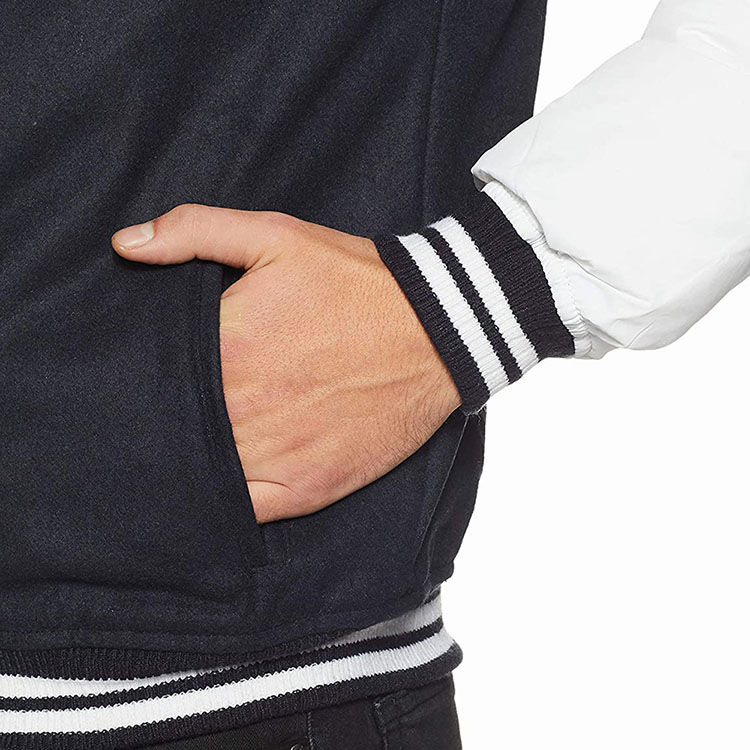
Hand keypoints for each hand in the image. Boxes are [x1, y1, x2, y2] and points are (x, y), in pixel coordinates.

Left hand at [112, 205, 459, 521]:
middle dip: (169, 417)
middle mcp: (243, 411)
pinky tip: (223, 478)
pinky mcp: (308, 487)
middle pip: (177, 427)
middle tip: (163, 411)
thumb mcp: (277, 236)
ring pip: (205, 470)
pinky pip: (245, 508)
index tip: (144, 374)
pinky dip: (226, 498)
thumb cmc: (356, 282)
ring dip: (193, 458)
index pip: (156, 376)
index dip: (148, 376)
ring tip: (189, 444)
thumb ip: (194, 231)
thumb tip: (126, 245)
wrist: (438, 330)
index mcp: (227, 351)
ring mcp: (277, 455)